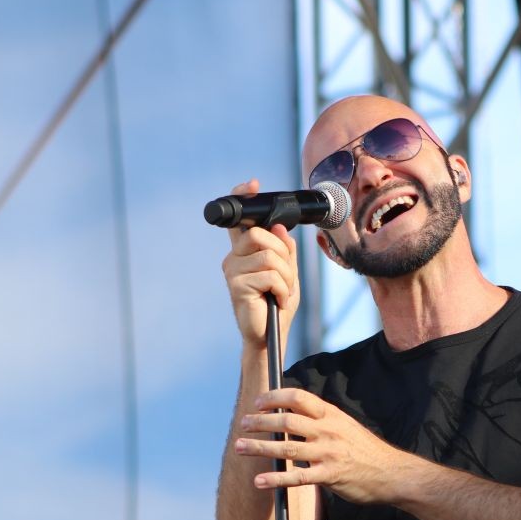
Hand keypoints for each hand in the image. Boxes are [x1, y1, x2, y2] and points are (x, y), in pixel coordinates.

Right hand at [220, 179, 299, 348]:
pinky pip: (270, 275)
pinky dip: (282, 289)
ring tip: (281, 292)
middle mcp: (234, 257)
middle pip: (260, 235)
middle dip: (282, 255)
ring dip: (285, 276)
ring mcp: (232, 271)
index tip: (252, 185)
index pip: (239, 220)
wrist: (270, 334)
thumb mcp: (288, 272)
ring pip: (269, 256)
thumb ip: (285, 249)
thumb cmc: (276, 303)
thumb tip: (279, 228)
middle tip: (285, 277)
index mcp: (244, 251)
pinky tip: (277, 301)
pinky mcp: (236, 287)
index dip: (243, 197)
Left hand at [233, 388, 408, 504]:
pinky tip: (259, 481)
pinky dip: (275, 479)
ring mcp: (329, 453)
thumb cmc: (366, 451)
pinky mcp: (330, 475)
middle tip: (242, 424)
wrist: (393, 474)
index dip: (274, 397)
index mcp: (332, 415)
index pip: (298, 397)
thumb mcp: (346, 426)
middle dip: (260, 422)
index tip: (257, 403)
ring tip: (239, 447)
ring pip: (286, 447)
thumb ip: (322, 421)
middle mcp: (329, 430)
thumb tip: (293, 417)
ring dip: (259, 447)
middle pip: (287, 420)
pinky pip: (297, 477)